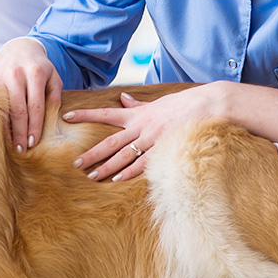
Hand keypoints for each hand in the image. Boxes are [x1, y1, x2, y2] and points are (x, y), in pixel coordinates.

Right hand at [0, 37, 62, 152]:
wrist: (18, 48)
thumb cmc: (39, 67)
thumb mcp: (53, 77)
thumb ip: (55, 96)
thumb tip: (55, 119)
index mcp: (35, 73)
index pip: (35, 106)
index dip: (34, 126)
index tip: (34, 142)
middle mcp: (15, 73)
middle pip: (17, 109)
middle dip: (19, 132)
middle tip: (21, 149)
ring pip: (1, 108)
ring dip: (6, 129)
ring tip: (10, 145)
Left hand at [64, 82, 277, 181]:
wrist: (210, 105)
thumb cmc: (184, 104)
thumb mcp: (158, 102)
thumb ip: (138, 105)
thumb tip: (123, 98)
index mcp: (138, 115)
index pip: (105, 114)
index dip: (85, 115)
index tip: (67, 116)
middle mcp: (141, 127)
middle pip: (110, 141)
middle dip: (92, 153)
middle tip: (75, 163)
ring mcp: (152, 140)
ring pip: (123, 155)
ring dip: (106, 166)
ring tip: (91, 176)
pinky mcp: (164, 150)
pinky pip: (143, 164)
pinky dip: (130, 172)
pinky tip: (117, 179)